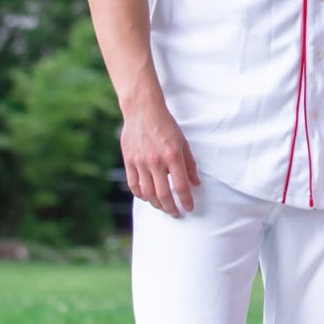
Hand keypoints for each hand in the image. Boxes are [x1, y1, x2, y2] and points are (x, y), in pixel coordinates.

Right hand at [120, 96, 200, 217]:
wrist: (143, 110)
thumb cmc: (166, 125)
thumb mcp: (183, 143)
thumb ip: (189, 164)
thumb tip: (195, 183)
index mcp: (172, 156)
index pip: (181, 186)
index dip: (186, 200)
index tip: (189, 208)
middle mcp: (156, 161)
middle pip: (163, 195)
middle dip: (171, 208)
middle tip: (176, 213)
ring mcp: (140, 162)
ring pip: (147, 193)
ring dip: (156, 204)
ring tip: (163, 207)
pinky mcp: (128, 161)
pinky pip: (133, 185)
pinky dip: (141, 195)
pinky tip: (147, 197)